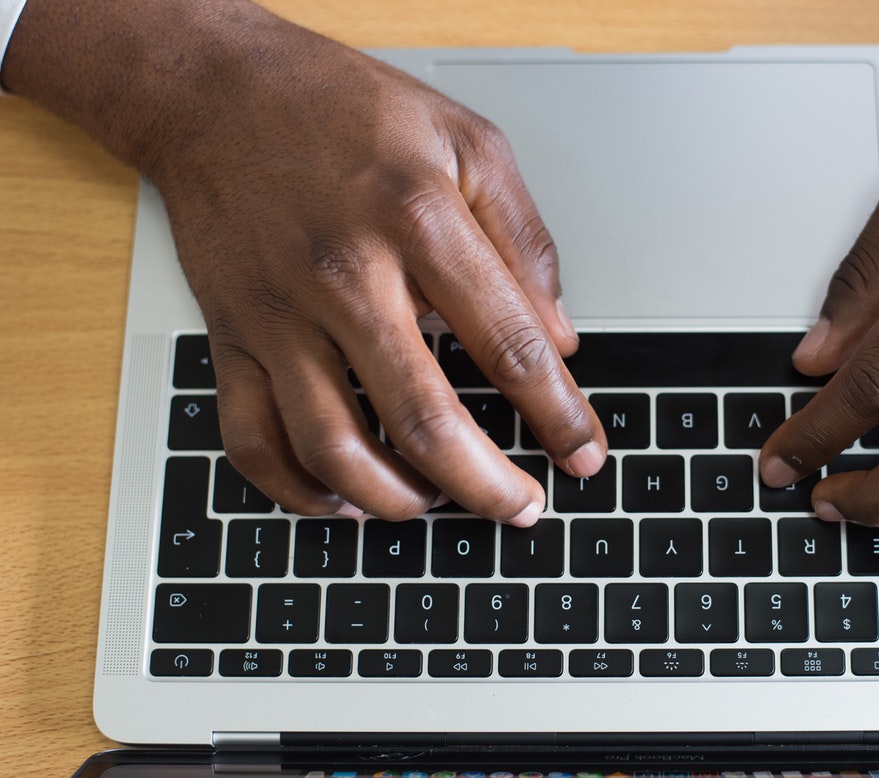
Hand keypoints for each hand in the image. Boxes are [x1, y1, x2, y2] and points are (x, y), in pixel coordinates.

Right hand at [5, 0, 606, 521]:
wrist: (217, 92)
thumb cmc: (347, 113)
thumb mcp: (467, 144)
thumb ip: (524, 242)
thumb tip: (560, 339)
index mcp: (418, 222)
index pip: (509, 346)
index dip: (558, 415)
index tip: (583, 454)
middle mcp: (346, 276)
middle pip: (425, 420)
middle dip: (487, 486)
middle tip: (522, 507)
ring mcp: (281, 315)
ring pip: (335, 448)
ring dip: (398, 501)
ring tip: (439, 505)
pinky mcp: (231, 337)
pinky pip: (252, 440)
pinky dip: (298, 491)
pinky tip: (345, 501)